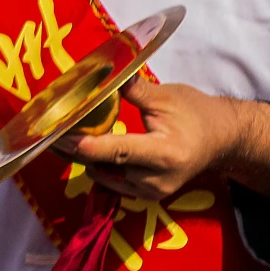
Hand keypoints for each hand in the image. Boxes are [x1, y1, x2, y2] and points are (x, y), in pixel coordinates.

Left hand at [60, 81, 269, 200]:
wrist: (222, 141)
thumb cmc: (196, 114)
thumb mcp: (166, 97)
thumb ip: (131, 90)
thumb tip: (100, 75)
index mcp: (165, 153)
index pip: (115, 151)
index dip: (82, 143)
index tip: (56, 132)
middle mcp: (157, 180)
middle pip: (102, 165)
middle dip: (73, 148)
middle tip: (47, 129)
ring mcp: (152, 192)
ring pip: (103, 175)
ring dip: (82, 157)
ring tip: (61, 134)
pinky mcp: (147, 196)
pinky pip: (112, 181)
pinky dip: (96, 164)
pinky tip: (82, 145)